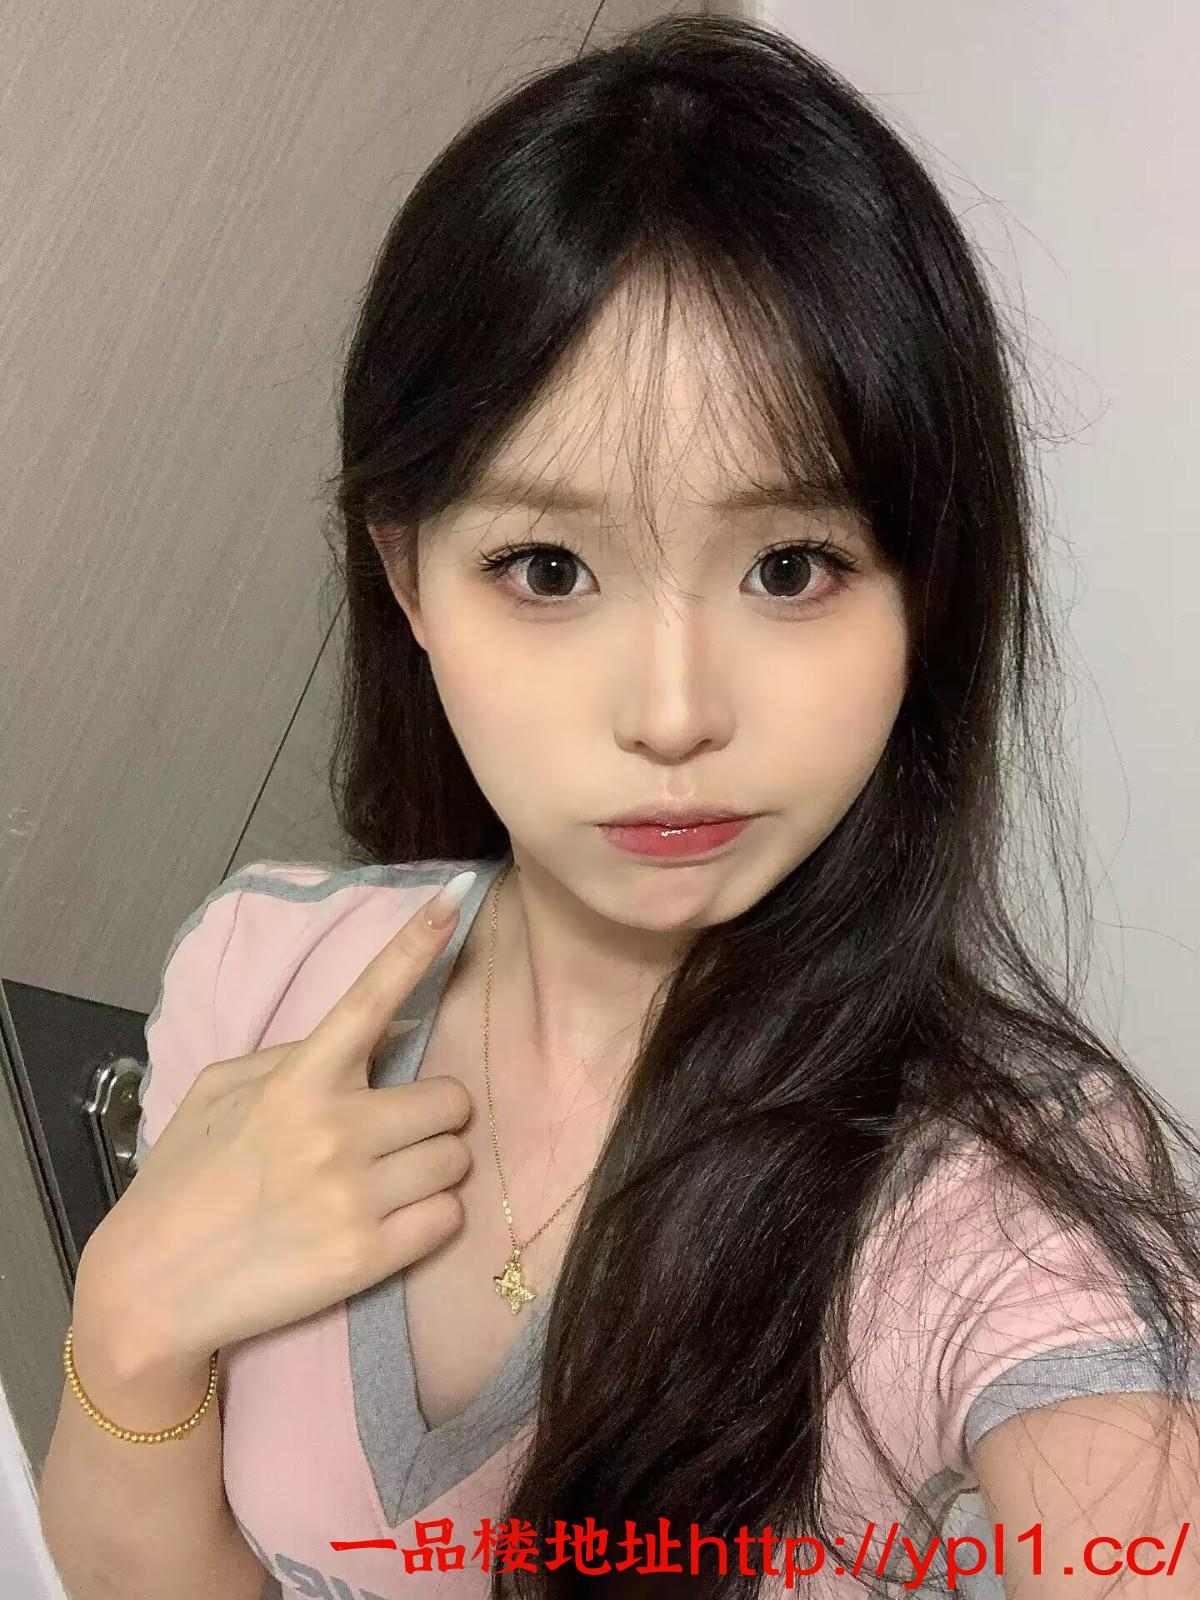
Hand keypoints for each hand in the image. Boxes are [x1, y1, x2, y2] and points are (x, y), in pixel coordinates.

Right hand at [85, 872, 477, 1369]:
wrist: (152, 1291)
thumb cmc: (185, 1182)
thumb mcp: (221, 1094)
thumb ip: (297, 1056)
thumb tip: (378, 1034)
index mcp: (297, 1079)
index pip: (369, 999)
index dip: (416, 947)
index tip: (453, 901)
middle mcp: (334, 1129)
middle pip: (452, 1099)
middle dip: (432, 1115)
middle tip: (392, 1136)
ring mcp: (354, 1194)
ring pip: (456, 1159)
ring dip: (432, 1169)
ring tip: (381, 1185)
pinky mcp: (368, 1256)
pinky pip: (448, 1219)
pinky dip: (429, 1221)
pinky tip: (384, 1225)